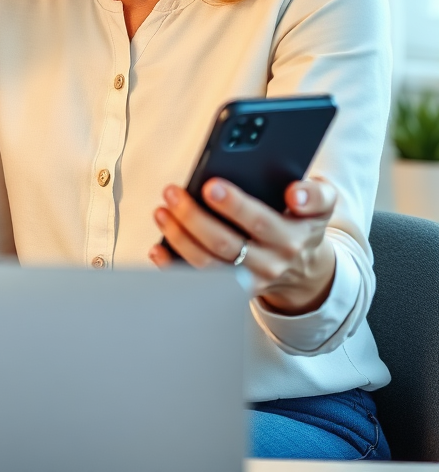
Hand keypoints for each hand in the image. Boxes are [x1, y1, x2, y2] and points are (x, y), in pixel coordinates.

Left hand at [148, 178, 337, 314]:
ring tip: (162, 211)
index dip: (239, 206)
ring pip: (209, 263)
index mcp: (291, 235)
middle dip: (195, 216)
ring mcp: (250, 279)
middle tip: (173, 192)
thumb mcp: (321, 205)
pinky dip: (174, 266)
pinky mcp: (233, 291)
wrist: (306, 269)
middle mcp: (271, 261)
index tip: (212, 187)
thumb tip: (295, 192)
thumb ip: (314, 193)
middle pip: (227, 242)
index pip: (265, 220)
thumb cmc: (301, 223)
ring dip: (179, 237)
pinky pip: (200, 282)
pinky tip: (158, 247)